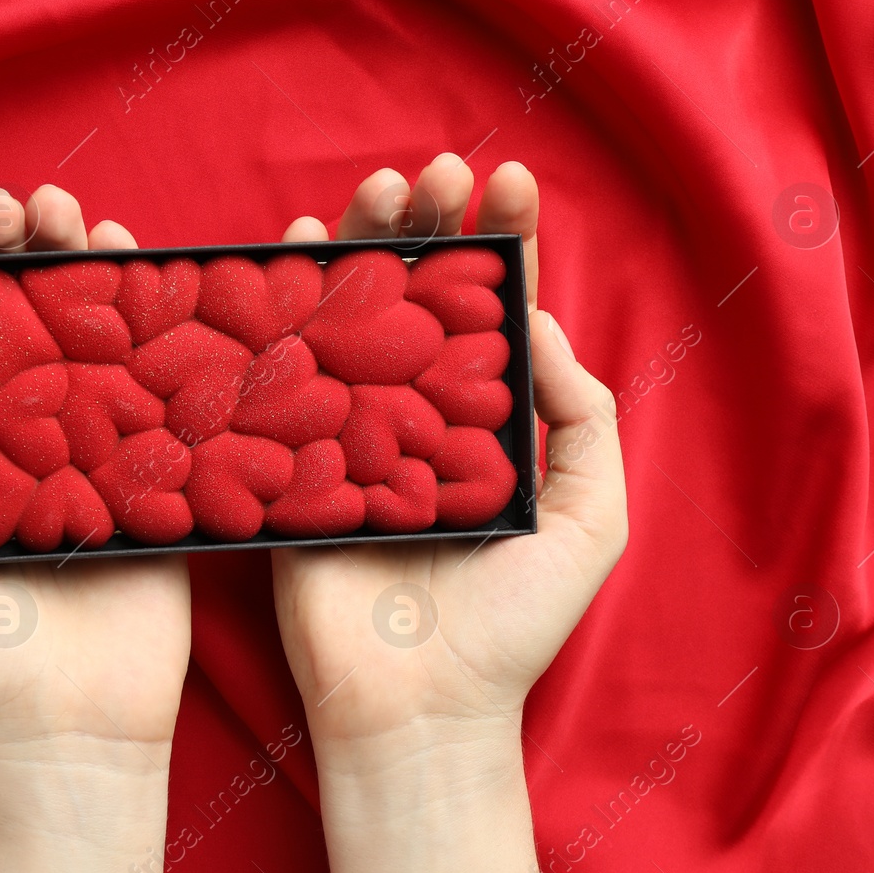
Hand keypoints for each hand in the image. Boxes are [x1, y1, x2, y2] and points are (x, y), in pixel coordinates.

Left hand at [0, 179, 189, 872]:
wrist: (67, 726)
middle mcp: (14, 438)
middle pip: (11, 317)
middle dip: (7, 245)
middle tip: (16, 202)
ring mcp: (87, 448)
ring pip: (82, 332)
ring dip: (75, 261)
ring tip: (69, 211)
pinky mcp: (151, 468)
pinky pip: (153, 379)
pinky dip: (151, 318)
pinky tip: (142, 265)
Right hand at [271, 155, 626, 872]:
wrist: (419, 703)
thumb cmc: (512, 624)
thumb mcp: (590, 517)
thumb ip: (581, 417)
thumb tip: (539, 322)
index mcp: (483, 421)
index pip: (492, 313)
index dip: (499, 243)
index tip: (508, 182)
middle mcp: (413, 413)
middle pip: (415, 296)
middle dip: (426, 224)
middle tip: (434, 169)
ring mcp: (348, 430)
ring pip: (349, 315)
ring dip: (359, 243)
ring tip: (378, 188)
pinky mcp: (290, 456)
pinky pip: (283, 369)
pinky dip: (285, 305)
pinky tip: (294, 249)